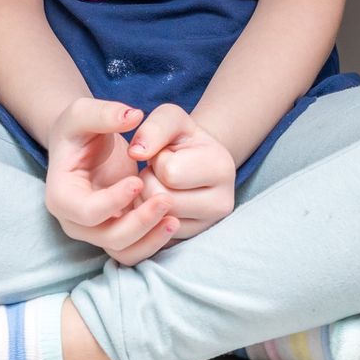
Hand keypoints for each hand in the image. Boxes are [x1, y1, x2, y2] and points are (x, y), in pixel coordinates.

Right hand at [45, 98, 179, 265]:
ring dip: (150, 238)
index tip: (138, 180)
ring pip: (123, 250)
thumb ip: (105, 112)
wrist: (83, 145)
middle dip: (139, 223)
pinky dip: (153, 242)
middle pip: (107, 237)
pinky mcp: (115, 233)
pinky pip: (134, 249)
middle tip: (167, 200)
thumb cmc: (79, 129)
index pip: (86, 211)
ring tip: (174, 218)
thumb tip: (133, 115)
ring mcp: (95, 232)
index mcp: (61, 195)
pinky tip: (172, 222)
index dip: (113, 200)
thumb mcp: (83, 112)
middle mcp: (75, 222)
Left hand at [125, 104, 236, 247]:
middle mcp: (222, 203)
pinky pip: (154, 235)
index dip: (159, 160)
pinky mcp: (189, 240)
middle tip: (160, 171)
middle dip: (149, 181)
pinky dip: (148, 217)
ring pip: (156, 220)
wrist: (192, 161)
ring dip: (145, 199)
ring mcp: (207, 226)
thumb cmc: (180, 138)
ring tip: (159, 184)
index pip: (170, 172)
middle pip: (162, 200)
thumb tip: (136, 153)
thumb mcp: (170, 119)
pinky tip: (157, 202)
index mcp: (222, 168)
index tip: (169, 154)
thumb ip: (154, 128)